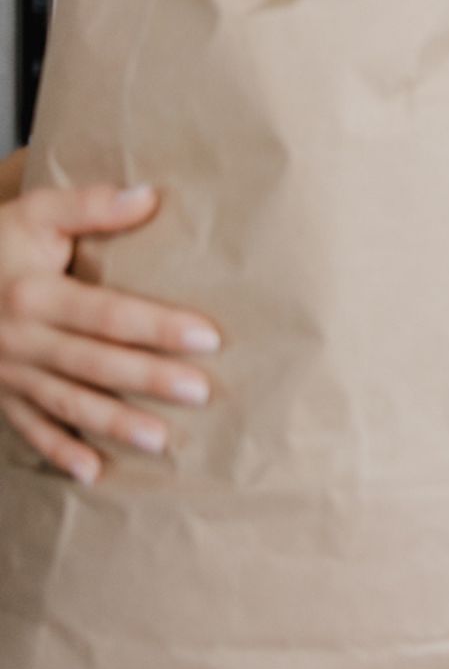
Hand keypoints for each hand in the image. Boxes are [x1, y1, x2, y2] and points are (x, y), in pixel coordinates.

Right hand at [0, 183, 220, 482]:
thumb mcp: (33, 214)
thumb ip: (89, 206)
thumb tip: (149, 196)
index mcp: (34, 294)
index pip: (107, 314)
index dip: (156, 326)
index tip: (207, 338)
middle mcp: (21, 339)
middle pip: (94, 362)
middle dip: (147, 379)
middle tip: (201, 393)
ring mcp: (9, 373)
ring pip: (67, 403)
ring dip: (113, 424)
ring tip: (161, 441)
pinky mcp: (1, 395)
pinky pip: (30, 428)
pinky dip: (59, 452)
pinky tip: (94, 472)